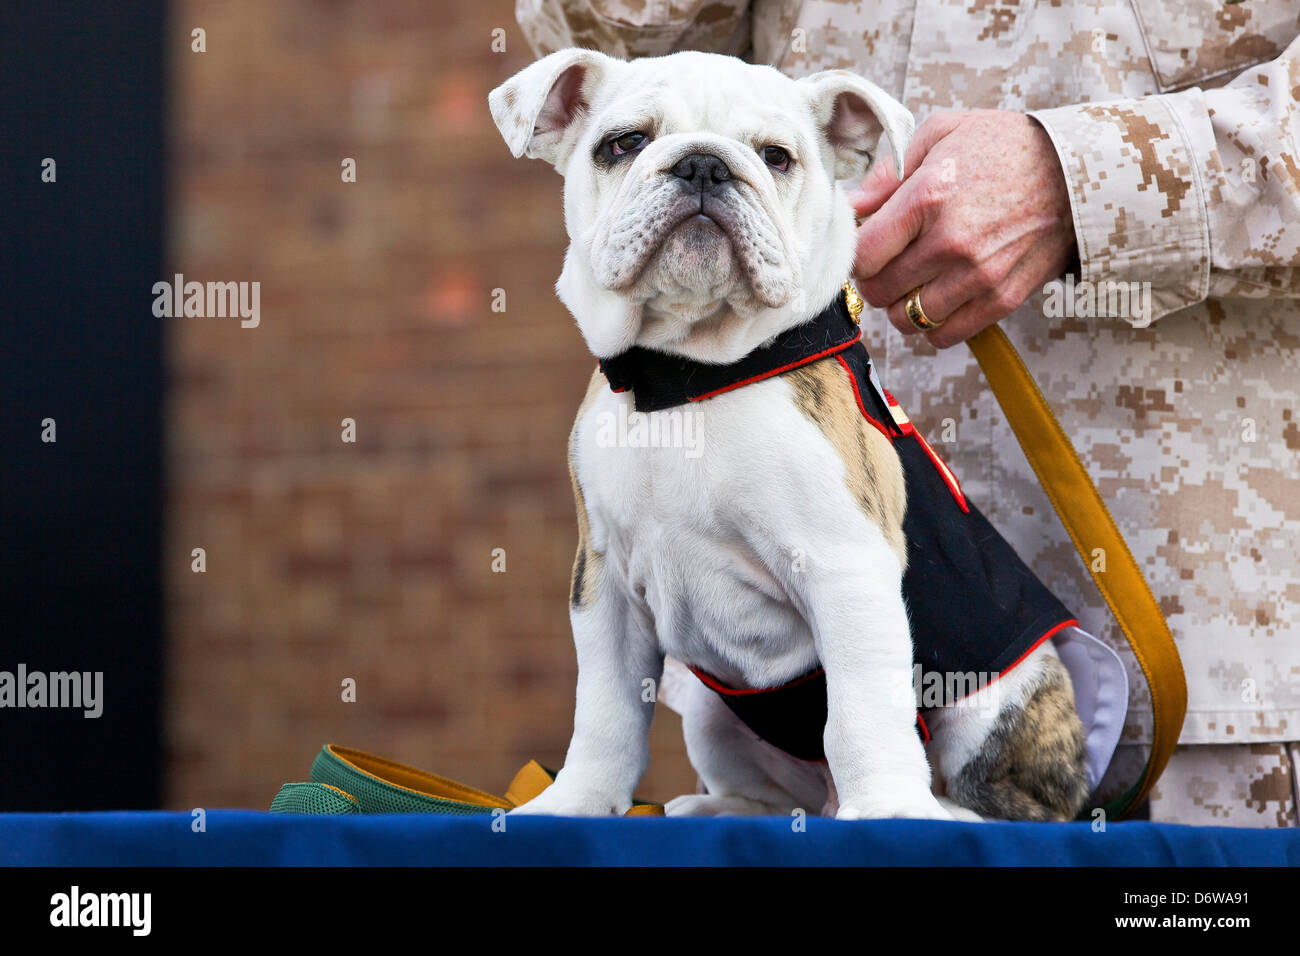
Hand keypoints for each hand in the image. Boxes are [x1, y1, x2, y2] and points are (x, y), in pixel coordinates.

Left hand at [850, 110, 1076, 347]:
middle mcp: (951, 243)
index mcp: (928, 198)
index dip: (856, 254)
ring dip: (902, 304)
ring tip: (916, 280)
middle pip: (879, 291)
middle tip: (890, 261)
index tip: (867, 245)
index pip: (861, 256)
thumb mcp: (942, 134)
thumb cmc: (1005, 147)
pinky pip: (944, 335)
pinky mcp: (1002, 299)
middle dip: (875, 278)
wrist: (1079, 171)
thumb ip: (888, 174)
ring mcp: (978, 276)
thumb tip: (849, 207)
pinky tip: (940, 297)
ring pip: (906, 319)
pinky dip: (933, 323)